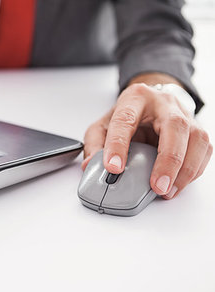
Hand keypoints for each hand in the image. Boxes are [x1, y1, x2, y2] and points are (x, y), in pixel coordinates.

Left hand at [82, 81, 211, 198]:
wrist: (150, 103)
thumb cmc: (127, 115)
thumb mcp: (103, 125)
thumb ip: (95, 144)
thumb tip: (91, 166)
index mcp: (135, 98)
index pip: (125, 120)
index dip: (118, 145)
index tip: (113, 167)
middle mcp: (164, 103)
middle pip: (174, 127)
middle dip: (167, 160)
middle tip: (156, 186)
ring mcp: (185, 115)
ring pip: (196, 139)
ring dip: (184, 170)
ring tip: (166, 190)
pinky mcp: (197, 130)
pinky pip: (204, 150)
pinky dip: (193, 171)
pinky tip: (178, 184)